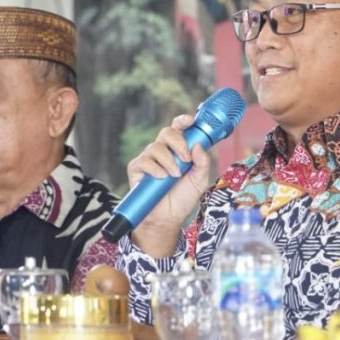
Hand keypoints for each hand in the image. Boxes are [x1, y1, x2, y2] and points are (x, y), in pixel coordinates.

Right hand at [126, 114, 211, 249]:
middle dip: (178, 142)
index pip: (179, 128)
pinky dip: (155, 168)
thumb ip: (203, 162)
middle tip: (185, 159)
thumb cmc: (182, 198)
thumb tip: (198, 145)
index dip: (183, 120)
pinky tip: (161, 178)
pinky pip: (144, 161)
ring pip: (156, 147)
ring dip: (168, 161)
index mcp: (178, 149)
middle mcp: (163, 150)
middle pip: (167, 132)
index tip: (191, 120)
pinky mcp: (137, 169)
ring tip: (174, 176)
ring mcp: (149, 158)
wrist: (167, 219)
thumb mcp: (199, 180)